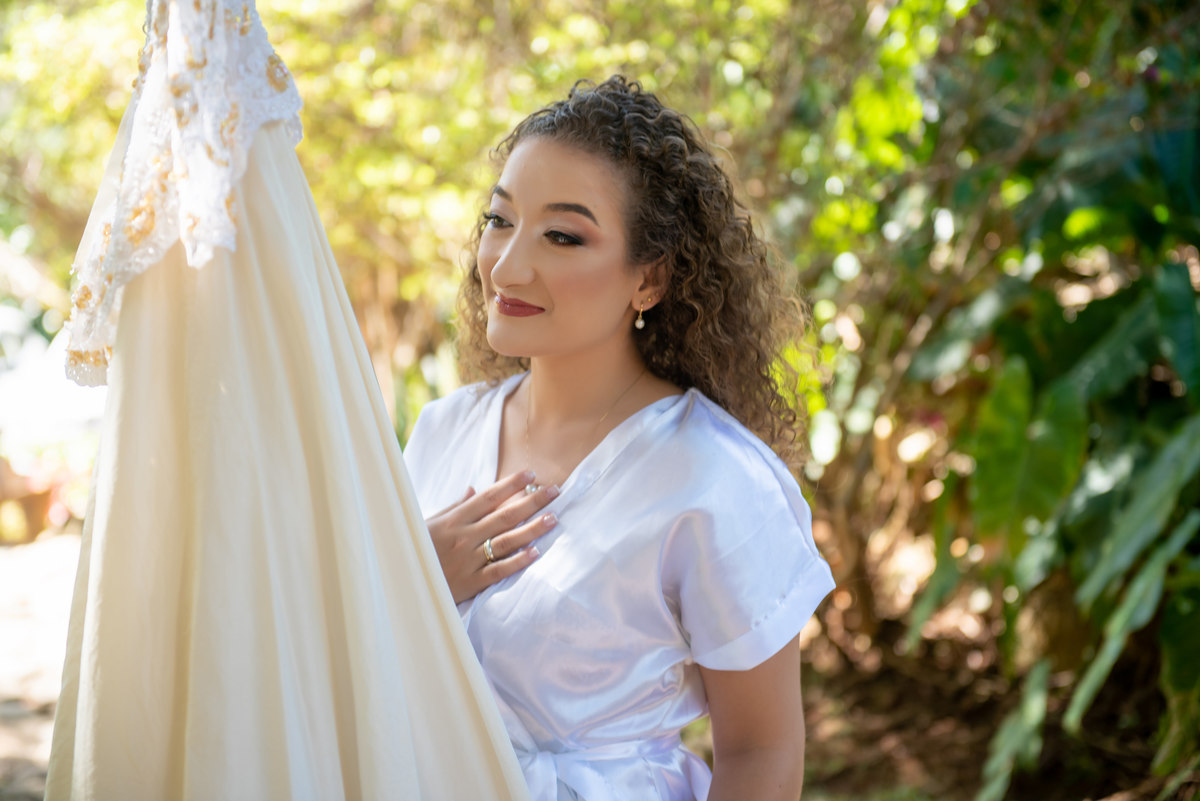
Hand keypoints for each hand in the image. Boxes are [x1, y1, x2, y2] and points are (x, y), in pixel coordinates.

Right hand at [427, 469, 557, 603]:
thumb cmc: (415, 551)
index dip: (510, 485)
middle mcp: (464, 538)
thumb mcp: (428, 524)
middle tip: (555, 491)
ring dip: (531, 529)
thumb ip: (454, 507)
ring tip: (553, 518)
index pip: (487, 498)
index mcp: (454, 521)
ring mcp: (468, 560)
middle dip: (531, 502)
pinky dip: (517, 561)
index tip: (530, 475)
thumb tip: (474, 490)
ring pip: (506, 541)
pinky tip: (536, 553)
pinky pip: (498, 571)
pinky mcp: (471, 583)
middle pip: (504, 516)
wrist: (400, 584)